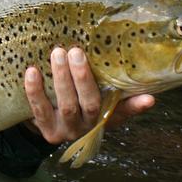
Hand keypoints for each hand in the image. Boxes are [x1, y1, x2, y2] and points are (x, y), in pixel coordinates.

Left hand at [23, 47, 153, 143]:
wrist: (48, 121)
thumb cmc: (77, 100)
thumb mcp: (97, 97)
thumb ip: (116, 90)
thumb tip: (148, 92)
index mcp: (104, 116)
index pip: (123, 111)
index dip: (135, 106)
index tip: (149, 97)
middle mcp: (87, 126)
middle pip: (90, 103)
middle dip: (82, 77)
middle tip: (75, 51)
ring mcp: (66, 130)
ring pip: (66, 106)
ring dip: (61, 78)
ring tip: (57, 53)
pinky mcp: (46, 130)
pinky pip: (39, 109)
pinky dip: (35, 90)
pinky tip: (32, 71)